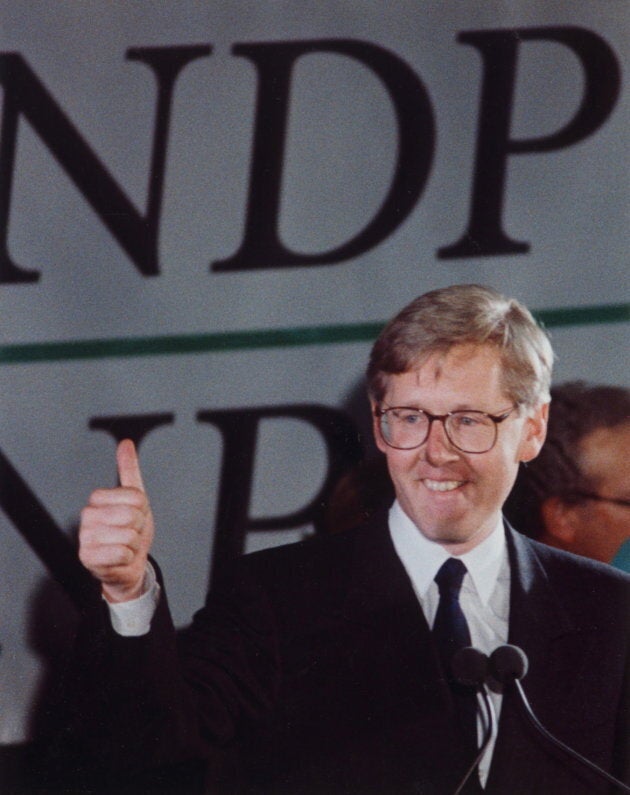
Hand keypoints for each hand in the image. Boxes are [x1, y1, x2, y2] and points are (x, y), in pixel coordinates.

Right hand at [79, 439, 154, 602]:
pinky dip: (127, 558)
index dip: (142, 509)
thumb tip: (126, 444)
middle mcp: (87, 516)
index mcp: (97, 499)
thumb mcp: (135, 499)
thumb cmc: (130, 531)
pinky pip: (121, 553)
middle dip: (138, 527)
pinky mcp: (87, 558)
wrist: (128, 564)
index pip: (135, 497)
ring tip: (125, 545)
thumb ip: (129, 470)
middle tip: (130, 532)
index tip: (134, 516)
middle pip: (132, 515)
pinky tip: (120, 558)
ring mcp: (85, 537)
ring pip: (128, 535)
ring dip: (134, 544)